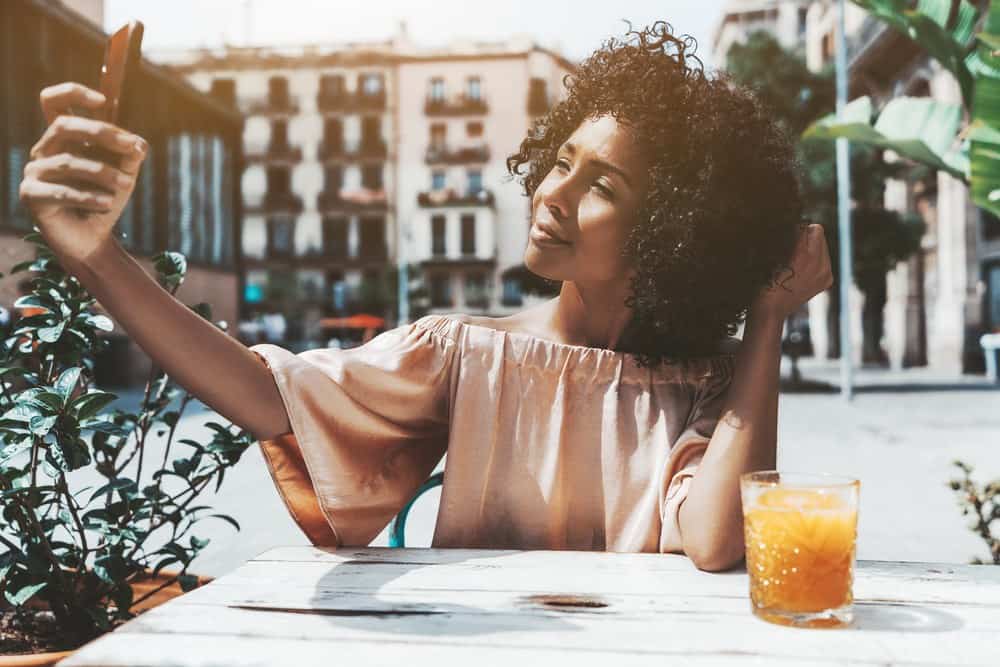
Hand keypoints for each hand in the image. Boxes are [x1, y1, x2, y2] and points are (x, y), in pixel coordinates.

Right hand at [19, 82, 148, 269]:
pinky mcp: (31, 195)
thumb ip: (130, 156)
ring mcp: (34, 171)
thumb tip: (138, 144)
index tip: (103, 99)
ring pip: (70, 162)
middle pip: (64, 125)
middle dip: (102, 133)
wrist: (92, 239)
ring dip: (104, 173)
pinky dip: (90, 197)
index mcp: (63, 138)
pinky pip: (63, 192)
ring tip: (126, 185)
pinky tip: (108, 204)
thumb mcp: (124, 174)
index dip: (73, 92)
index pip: (53, 101)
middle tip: (132, 147)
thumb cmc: (105, 200)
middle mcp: (44, 150)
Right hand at [751, 224, 832, 321]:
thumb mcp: (769, 256)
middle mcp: (818, 264)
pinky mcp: (827, 280)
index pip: (805, 227)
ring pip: (822, 244)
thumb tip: (796, 225)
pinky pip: (825, 258)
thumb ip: (786, 238)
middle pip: (818, 232)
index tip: (784, 235)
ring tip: (794, 259)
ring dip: (810, 246)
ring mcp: (825, 273)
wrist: (771, 311)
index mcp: (803, 256)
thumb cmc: (763, 281)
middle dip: (805, 235)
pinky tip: (801, 269)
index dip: (793, 228)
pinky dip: (815, 259)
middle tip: (790, 246)